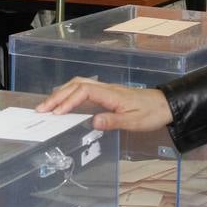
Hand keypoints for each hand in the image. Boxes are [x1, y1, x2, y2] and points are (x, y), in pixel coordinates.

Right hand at [36, 78, 172, 131]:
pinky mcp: (106, 94)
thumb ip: (113, 121)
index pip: (83, 92)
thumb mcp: (134, 121)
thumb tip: (93, 122)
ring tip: (48, 106)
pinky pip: (83, 90)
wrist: (165, 105)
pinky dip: (69, 94)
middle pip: (75, 85)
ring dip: (61, 94)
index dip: (68, 101)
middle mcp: (105, 89)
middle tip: (41, 110)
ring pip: (78, 85)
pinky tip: (64, 104)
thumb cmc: (151, 113)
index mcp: (111, 94)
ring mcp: (105, 90)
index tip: (56, 113)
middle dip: (57, 96)